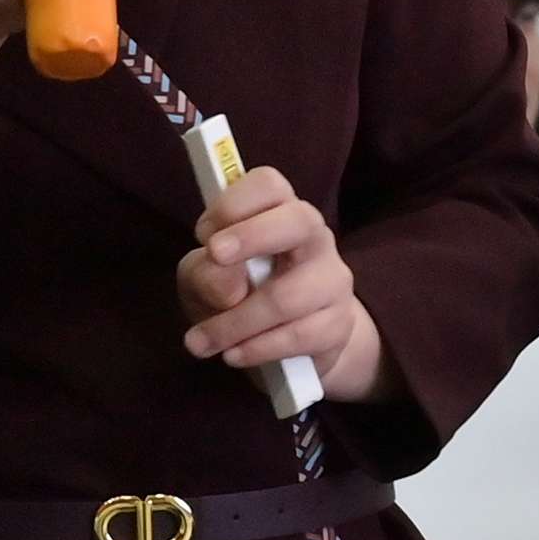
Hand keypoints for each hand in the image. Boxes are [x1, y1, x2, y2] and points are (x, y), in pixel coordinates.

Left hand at [176, 168, 386, 401]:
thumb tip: (226, 284)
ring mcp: (332, 280)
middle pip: (298, 221)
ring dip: (236, 322)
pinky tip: (232, 354)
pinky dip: (258, 349)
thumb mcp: (204, 279)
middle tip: (214, 255)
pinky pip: (299, 336)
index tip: (203, 234)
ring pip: (288, 295)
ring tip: (200, 341)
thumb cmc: (236, 294)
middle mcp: (313, 237)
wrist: (285, 348)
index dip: (234, 203)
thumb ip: (205, 274)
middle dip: (252, 235)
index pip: (269, 185)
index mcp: (278, 211)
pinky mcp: (338, 324)